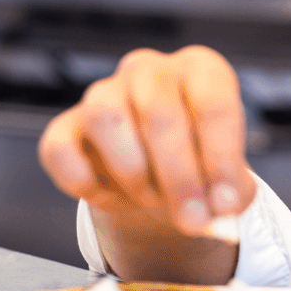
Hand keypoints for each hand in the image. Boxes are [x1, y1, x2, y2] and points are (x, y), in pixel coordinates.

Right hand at [38, 45, 252, 279]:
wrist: (163, 180)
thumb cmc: (203, 168)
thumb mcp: (229, 180)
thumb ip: (230, 196)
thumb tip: (218, 213)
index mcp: (201, 70)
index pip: (213, 102)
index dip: (221, 158)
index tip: (224, 205)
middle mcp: (151, 70)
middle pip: (159, 111)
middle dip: (179, 176)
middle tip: (192, 219)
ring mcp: (104, 91)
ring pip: (104, 116)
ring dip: (132, 170)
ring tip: (152, 199)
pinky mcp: (66, 125)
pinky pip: (60, 148)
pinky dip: (84, 183)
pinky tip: (111, 199)